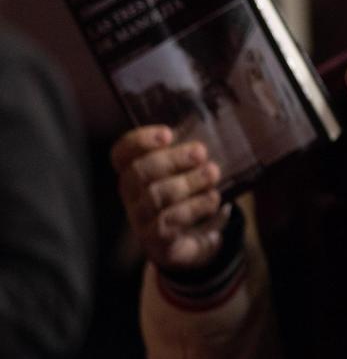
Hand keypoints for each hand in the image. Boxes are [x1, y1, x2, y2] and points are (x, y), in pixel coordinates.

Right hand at [111, 126, 229, 271]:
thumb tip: (211, 118)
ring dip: (188, 182)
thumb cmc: (190, 195)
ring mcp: (141, 219)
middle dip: (172, 159)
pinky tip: (213, 199)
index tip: (168, 133)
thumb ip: (191, 150)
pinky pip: (168, 222)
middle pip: (139, 172)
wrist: (194, 241)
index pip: (121, 154)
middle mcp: (132, 195)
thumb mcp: (189, 171)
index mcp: (135, 172)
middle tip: (201, 152)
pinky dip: (194, 207)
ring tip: (212, 173)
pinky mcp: (156, 240)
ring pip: (155, 197)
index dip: (139, 141)